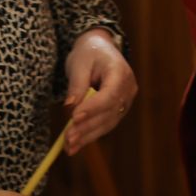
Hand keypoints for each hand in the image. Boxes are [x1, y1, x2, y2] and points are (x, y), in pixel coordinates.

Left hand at [63, 29, 137, 154]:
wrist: (100, 48)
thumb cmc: (89, 52)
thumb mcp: (79, 62)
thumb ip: (77, 85)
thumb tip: (70, 107)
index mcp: (120, 72)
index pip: (109, 96)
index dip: (92, 109)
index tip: (74, 118)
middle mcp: (128, 90)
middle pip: (108, 113)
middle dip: (87, 127)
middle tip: (68, 138)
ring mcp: (125, 102)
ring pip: (107, 123)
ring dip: (87, 136)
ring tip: (69, 147)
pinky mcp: (117, 111)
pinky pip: (104, 124)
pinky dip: (89, 135)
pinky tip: (75, 145)